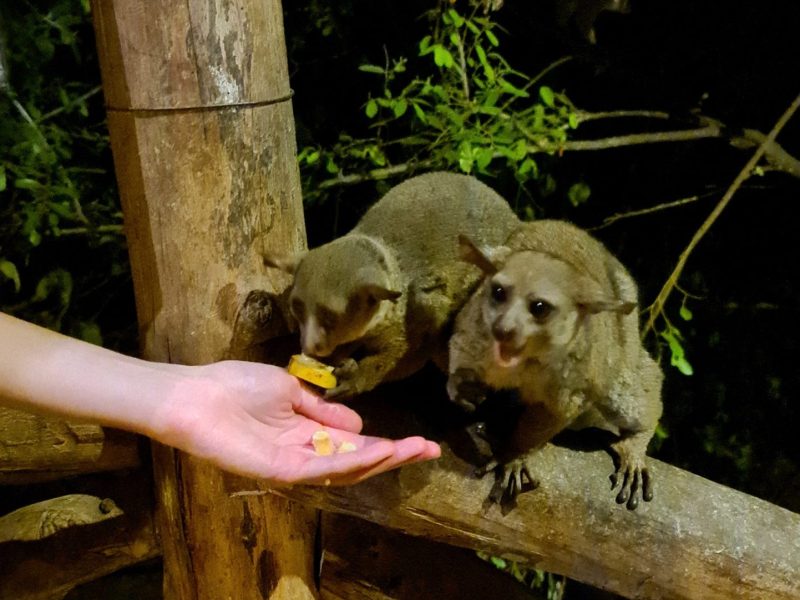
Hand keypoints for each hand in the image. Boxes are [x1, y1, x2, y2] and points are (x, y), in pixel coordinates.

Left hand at [155, 360, 439, 485]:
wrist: (195, 396)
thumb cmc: (235, 386)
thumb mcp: (289, 390)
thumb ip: (322, 409)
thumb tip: (358, 423)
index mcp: (306, 433)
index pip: (353, 442)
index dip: (386, 442)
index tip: (419, 439)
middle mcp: (304, 452)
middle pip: (357, 460)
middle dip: (395, 455)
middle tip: (430, 449)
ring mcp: (293, 464)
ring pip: (346, 469)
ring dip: (381, 459)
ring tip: (414, 449)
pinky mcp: (280, 470)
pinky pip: (323, 468)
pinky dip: (352, 461)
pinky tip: (379, 450)